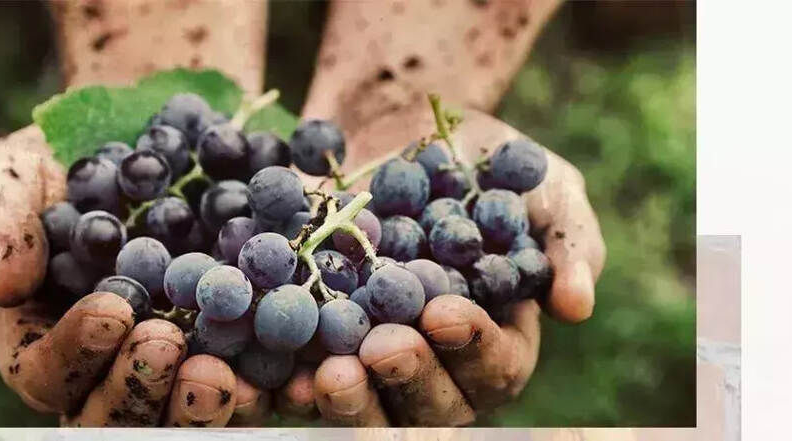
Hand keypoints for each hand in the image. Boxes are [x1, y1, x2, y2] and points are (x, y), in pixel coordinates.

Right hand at [0, 127, 241, 426]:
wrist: (158, 134)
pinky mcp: (242, 341)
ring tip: (225, 377)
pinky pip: (256, 378)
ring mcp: (183, 357)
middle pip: (118, 411)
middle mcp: (117, 363)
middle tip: (168, 344)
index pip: (48, 372)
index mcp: (54, 338)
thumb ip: (2, 219)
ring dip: (202, 404)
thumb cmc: (71, 157)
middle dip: (141, 387)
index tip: (112, 309)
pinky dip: (271, 383)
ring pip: (184, 412)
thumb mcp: (17, 170)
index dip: (77, 351)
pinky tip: (290, 375)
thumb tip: (7, 287)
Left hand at [295, 105, 605, 425]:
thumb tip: (577, 306)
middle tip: (383, 349)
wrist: (401, 126)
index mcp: (497, 340)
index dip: (471, 345)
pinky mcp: (317, 338)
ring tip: (329, 376)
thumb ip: (568, 244)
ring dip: (348, 398)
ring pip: (367, 403)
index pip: (495, 365)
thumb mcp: (545, 190)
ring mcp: (373, 355)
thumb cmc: (486, 164)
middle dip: (406, 378)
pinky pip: (303, 373)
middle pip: (429, 403)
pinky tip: (276, 374)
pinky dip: (287, 382)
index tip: (444, 312)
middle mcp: (436, 362)